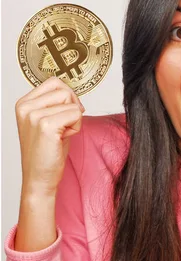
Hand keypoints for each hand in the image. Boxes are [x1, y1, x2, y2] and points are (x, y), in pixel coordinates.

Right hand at [15, 76, 84, 195]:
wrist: (39, 178)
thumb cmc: (47, 152)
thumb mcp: (48, 121)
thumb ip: (56, 103)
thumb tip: (73, 91)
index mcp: (24, 103)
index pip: (55, 82)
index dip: (67, 98)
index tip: (63, 116)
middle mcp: (25, 107)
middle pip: (65, 90)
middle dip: (72, 108)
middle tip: (62, 128)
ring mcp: (34, 115)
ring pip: (72, 102)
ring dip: (74, 120)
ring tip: (61, 135)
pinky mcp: (45, 125)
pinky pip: (76, 114)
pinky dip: (76, 127)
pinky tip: (64, 139)